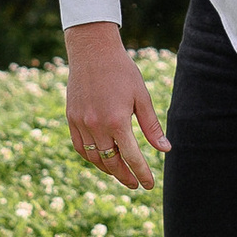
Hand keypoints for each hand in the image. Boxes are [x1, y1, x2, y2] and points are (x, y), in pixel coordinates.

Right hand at [64, 21, 167, 189]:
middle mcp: (96, 126)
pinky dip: (90, 158)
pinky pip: (80, 147)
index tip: (149, 185)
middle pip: (111, 162)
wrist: (92, 51)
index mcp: (117, 121)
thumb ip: (152, 126)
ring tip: (120, 174)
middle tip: (136, 184)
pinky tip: (101, 160)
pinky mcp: (71, 118)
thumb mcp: (142, 97)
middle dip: (125, 176)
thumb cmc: (122, 72)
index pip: (131, 157)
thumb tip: (165, 150)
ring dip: (108, 170)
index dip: (142, 173)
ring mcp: (81, 123)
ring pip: (94, 158)